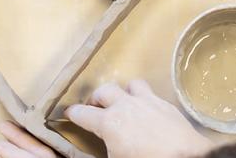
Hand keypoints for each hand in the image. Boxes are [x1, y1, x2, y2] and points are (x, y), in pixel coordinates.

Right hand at [56, 81, 212, 157]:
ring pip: (131, 85)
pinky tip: (147, 111)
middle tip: (95, 109)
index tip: (68, 114)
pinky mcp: (167, 105)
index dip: (71, 113)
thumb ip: (106, 150)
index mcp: (108, 123)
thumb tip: (105, 146)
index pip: (81, 114)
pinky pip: (152, 94)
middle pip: (104, 91)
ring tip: (123, 103)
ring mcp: (148, 102)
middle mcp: (126, 106)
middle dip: (96, 99)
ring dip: (124, 92)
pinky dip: (145, 99)